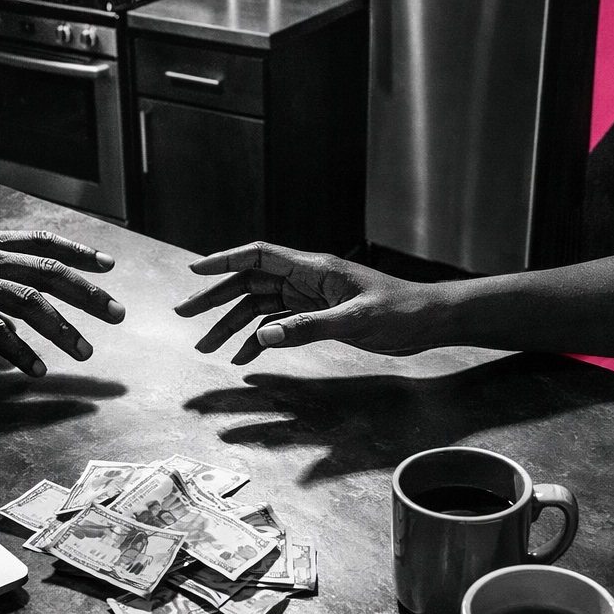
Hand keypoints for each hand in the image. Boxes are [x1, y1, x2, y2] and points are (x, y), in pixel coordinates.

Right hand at [0, 227, 124, 375]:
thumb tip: (5, 302)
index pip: (44, 242)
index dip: (79, 252)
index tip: (108, 265)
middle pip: (49, 274)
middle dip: (88, 294)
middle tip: (118, 313)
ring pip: (30, 303)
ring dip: (62, 330)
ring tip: (86, 353)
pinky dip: (19, 351)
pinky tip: (36, 369)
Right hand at [174, 242, 433, 362]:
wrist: (429, 321)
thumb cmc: (399, 311)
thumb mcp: (354, 321)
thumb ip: (307, 328)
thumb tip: (263, 337)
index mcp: (312, 268)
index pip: (258, 256)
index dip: (223, 260)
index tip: (193, 271)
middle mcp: (305, 279)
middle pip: (249, 283)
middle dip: (216, 298)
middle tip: (185, 314)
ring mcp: (309, 298)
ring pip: (259, 307)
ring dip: (232, 325)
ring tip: (207, 347)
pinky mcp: (317, 316)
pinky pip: (278, 325)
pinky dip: (259, 340)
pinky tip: (244, 357)